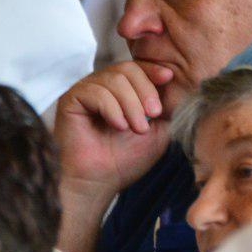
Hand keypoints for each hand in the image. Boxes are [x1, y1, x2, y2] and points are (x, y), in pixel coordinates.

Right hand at [55, 61, 176, 199]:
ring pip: (114, 79)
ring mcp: (85, 91)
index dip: (153, 70)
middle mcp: (101, 87)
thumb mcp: (158, 132)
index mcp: (120, 91)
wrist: (99, 183)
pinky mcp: (71, 99)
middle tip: (154, 114)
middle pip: (128, 69)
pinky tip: (118, 127)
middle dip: (146, 90)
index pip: (138, 67)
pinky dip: (112, 108)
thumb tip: (181, 87)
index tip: (168, 77)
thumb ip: (168, 109)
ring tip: (137, 128)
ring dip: (131, 104)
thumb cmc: (125, 161)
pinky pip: (96, 91)